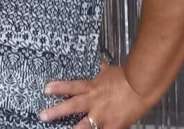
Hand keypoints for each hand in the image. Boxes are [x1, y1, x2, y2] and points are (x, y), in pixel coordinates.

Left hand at [40, 64, 154, 128]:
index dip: (58, 88)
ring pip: (82, 126)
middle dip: (56, 111)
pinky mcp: (112, 126)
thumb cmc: (127, 78)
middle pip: (71, 107)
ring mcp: (102, 116)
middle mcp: (94, 102)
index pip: (72, 86)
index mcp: (93, 87)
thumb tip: (98, 61)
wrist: (141, 86)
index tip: (46, 89)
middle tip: (42, 115)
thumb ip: (101, 70)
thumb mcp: (109, 72)